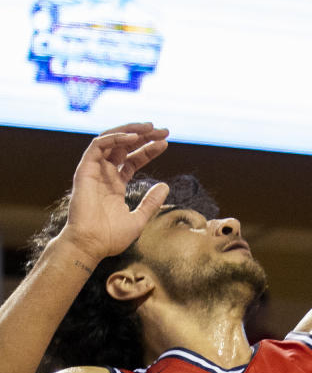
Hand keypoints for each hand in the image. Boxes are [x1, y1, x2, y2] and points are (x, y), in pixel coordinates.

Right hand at [59, 123, 169, 263]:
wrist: (91, 245)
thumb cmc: (111, 238)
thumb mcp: (138, 219)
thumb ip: (151, 203)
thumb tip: (165, 186)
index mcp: (115, 185)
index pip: (132, 160)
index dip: (148, 150)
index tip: (166, 144)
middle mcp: (104, 175)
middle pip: (123, 147)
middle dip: (144, 136)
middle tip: (164, 130)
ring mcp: (94, 171)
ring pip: (110, 140)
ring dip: (131, 130)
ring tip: (150, 128)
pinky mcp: (85, 170)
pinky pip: (98, 145)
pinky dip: (115, 138)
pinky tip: (134, 138)